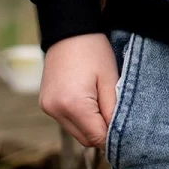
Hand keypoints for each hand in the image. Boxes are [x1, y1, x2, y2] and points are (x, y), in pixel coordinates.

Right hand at [38, 32, 119, 146]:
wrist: (69, 29)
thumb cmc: (93, 50)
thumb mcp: (110, 79)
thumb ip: (113, 111)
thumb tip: (115, 137)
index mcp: (73, 105)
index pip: (97, 138)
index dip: (112, 134)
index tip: (123, 123)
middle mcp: (56, 110)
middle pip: (85, 139)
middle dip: (101, 130)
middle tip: (111, 107)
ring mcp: (48, 108)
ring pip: (75, 132)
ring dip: (89, 124)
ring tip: (98, 98)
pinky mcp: (45, 104)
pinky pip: (66, 121)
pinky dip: (78, 116)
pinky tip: (85, 96)